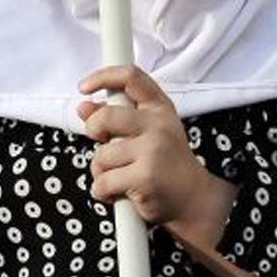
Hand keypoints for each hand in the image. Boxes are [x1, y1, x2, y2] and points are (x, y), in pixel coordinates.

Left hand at [77, 65, 236, 249]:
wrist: (194, 199)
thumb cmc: (167, 164)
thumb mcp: (147, 133)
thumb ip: (116, 119)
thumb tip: (83, 107)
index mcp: (159, 109)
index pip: (131, 77)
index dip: (102, 76)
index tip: (85, 86)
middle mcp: (158, 125)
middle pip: (105, 117)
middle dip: (93, 131)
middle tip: (101, 142)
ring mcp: (153, 150)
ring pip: (101, 156)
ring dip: (101, 171)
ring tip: (119, 176)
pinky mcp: (145, 177)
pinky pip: (103, 182)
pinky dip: (103, 192)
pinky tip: (120, 193)